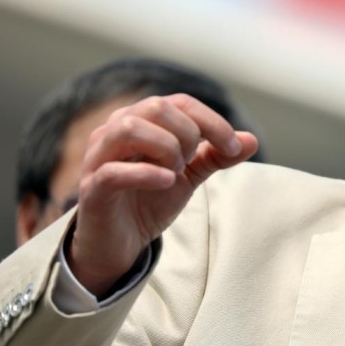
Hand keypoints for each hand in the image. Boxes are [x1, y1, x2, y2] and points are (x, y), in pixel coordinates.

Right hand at [66, 93, 258, 296]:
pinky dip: (147, 173)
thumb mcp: (190, 175)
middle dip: (188, 133)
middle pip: (157, 107)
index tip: (233, 148)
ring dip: (165, 148)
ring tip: (176, 171)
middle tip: (192, 162)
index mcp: (142, 120)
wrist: (121, 243)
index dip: (213, 122)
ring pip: (130, 128)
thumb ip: (217, 156)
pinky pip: (113, 171)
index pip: (181, 102)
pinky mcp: (92, 188)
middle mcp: (116, 130)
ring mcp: (99, 157)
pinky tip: (168, 182)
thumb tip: (252, 140)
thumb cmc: (150, 199)